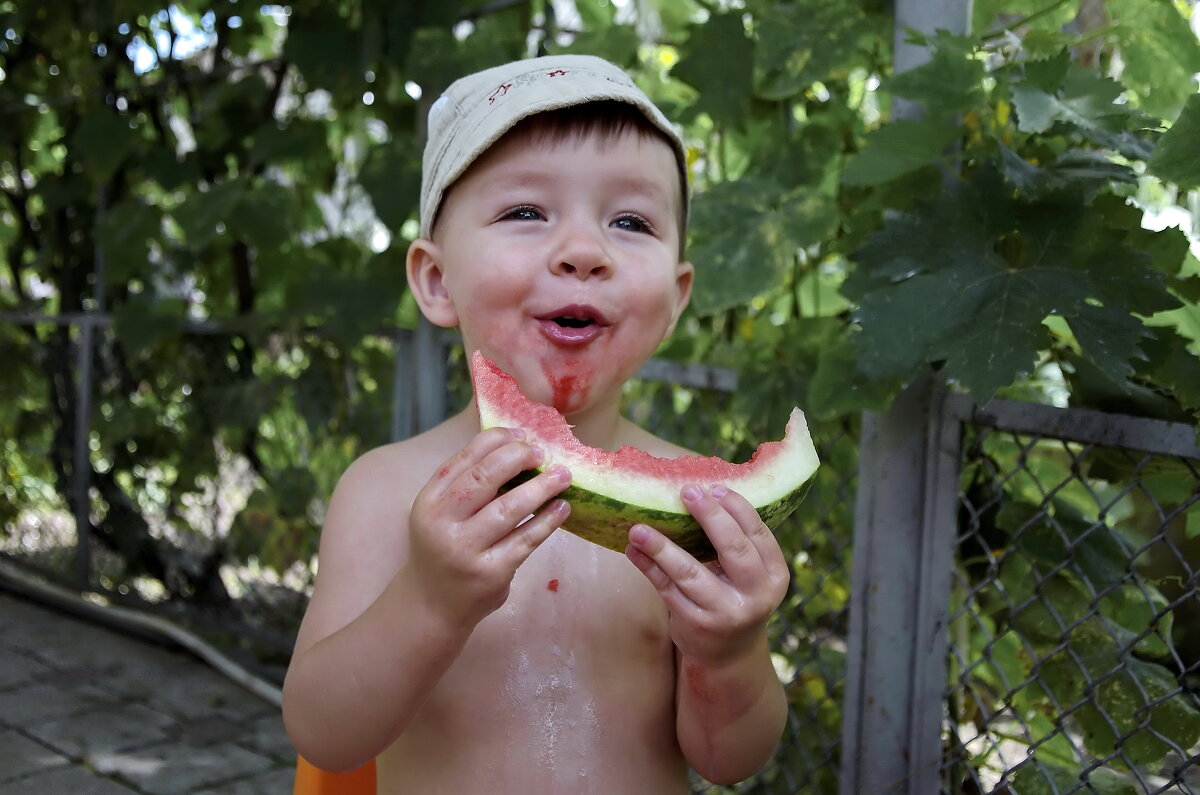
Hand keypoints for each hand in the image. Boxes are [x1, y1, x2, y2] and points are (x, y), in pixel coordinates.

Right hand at [407, 427, 571, 624]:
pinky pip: (525, 539)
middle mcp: (443, 523)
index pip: (464, 459)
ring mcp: (466, 550)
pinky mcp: (491, 572)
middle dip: (518, 458)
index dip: (496, 441)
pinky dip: (547, 521)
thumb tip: (517, 447)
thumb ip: (467, 484)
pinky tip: (561, 508)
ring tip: (563, 475)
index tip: (522, 435)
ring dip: (541, 487)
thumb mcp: (441, 513)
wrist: (432, 605)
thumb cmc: (444, 548)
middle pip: (484, 479)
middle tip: (543, 452)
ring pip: (509, 508)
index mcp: (430, 500)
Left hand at [625, 484, 788, 664]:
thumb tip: (700, 491)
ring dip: (662, 547)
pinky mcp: (695, 623)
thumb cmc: (735, 595)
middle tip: (687, 492)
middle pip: (733, 548)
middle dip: (710, 517)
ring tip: (639, 528)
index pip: (758, 533)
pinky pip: (667, 589)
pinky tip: (633, 550)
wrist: (729, 654)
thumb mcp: (749, 574)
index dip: (736, 508)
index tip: (713, 487)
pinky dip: (648, 567)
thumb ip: (735, 542)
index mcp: (775, 575)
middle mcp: (756, 596)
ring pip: (690, 572)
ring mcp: (725, 612)